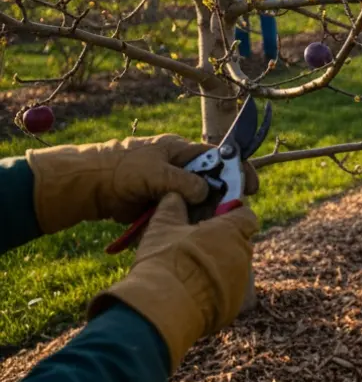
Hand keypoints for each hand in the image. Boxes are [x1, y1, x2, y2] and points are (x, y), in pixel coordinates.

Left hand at [25, 133, 255, 233]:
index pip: (219, 156)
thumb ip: (183, 182)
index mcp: (181, 151)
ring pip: (201, 201)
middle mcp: (181, 168)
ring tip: (211, 225)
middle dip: (225, 196)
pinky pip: (184, 215)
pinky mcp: (164, 206)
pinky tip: (194, 231)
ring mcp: (172, 187)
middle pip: (213, 181)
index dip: (238, 169)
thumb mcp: (155, 171)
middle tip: (233, 212)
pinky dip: (190, 223)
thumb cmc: (121, 169)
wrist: (90, 187)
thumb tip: (207, 193)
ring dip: (207, 213)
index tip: (251, 186)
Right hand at [90, 193, 258, 368]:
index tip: (214, 220)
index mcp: (232, 230)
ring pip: (235, 268)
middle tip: (196, 248)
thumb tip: (174, 195)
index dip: (232, 215)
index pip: (246, 215)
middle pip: (240, 243)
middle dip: (223, 243)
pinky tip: (193, 294)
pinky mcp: (237, 306)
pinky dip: (216, 292)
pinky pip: (230, 293)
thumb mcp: (162, 227)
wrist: (164, 308)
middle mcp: (244, 254)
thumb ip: (173, 207)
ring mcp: (243, 281)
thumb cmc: (165, 260)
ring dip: (219, 268)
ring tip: (190, 274)